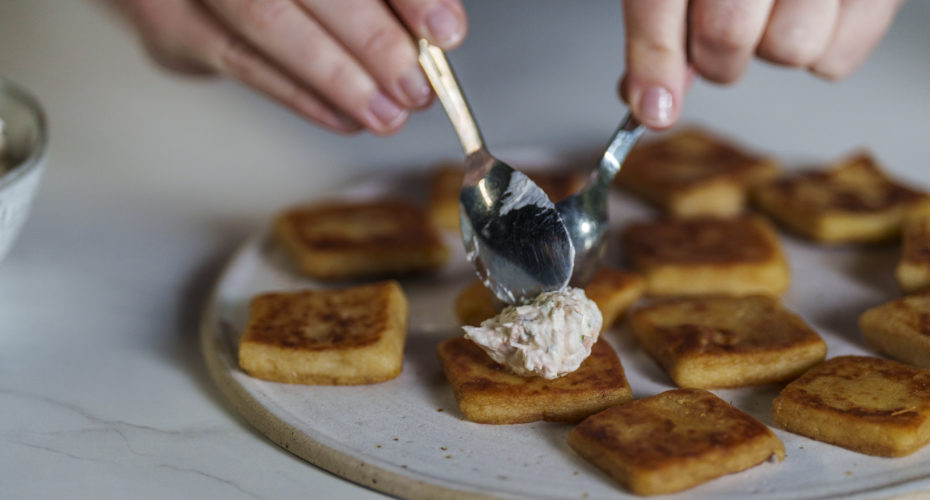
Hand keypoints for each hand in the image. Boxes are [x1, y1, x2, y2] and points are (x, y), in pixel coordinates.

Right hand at [109, 0, 466, 134]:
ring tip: (385, 113)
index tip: (443, 27)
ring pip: (265, 26)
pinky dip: (298, 94)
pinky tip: (343, 116)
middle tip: (416, 84)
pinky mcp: (168, 20)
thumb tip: (435, 25)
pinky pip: (238, 63)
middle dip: (369, 40)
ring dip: (336, 80)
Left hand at [620, 0, 902, 128]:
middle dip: (716, 57)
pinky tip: (813, 15)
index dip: (654, 61)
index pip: (661, 3)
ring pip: (788, 51)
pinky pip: (835, 60)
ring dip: (773, 49)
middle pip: (727, 35)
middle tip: (721, 36)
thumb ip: (663, 23)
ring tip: (776, 11)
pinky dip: (820, 52)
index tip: (654, 109)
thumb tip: (651, 97)